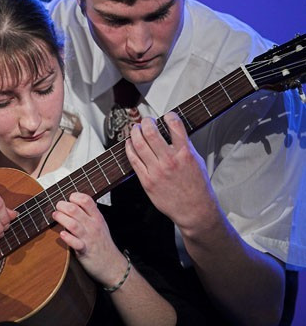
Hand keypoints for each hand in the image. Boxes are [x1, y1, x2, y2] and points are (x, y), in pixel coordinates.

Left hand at [52, 193, 127, 286]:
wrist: (112, 265)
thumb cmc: (103, 243)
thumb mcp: (100, 224)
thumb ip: (90, 213)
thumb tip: (74, 202)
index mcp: (97, 217)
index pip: (86, 200)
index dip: (74, 196)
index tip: (68, 199)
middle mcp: (93, 226)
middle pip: (75, 210)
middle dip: (62, 206)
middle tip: (57, 207)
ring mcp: (89, 238)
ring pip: (73, 224)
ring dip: (61, 218)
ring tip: (55, 216)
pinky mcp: (84, 251)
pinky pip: (75, 243)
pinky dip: (67, 238)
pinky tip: (62, 234)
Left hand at [125, 112, 219, 231]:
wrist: (194, 210)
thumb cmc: (197, 187)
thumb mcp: (197, 160)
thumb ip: (185, 145)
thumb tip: (174, 131)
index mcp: (184, 154)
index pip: (175, 126)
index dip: (169, 116)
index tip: (167, 115)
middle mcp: (169, 161)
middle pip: (151, 132)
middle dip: (146, 122)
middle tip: (146, 120)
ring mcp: (156, 171)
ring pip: (139, 145)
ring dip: (135, 132)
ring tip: (136, 129)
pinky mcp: (147, 181)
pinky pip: (133, 160)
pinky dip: (129, 148)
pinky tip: (129, 143)